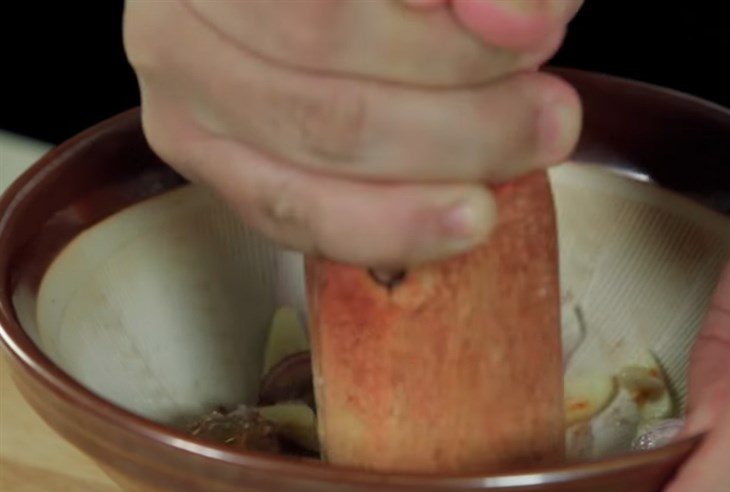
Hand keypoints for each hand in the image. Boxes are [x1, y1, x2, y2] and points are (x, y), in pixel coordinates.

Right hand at [123, 0, 581, 265]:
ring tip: (513, 169)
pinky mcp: (202, 164)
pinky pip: (295, 220)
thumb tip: (520, 22)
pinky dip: (386, 227)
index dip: (444, 45)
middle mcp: (176, 16)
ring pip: (313, 166)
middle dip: (461, 119)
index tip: (539, 38)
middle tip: (549, 118)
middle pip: (329, 94)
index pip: (329, 10)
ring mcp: (179, 98)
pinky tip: (453, 221)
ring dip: (431, 183)